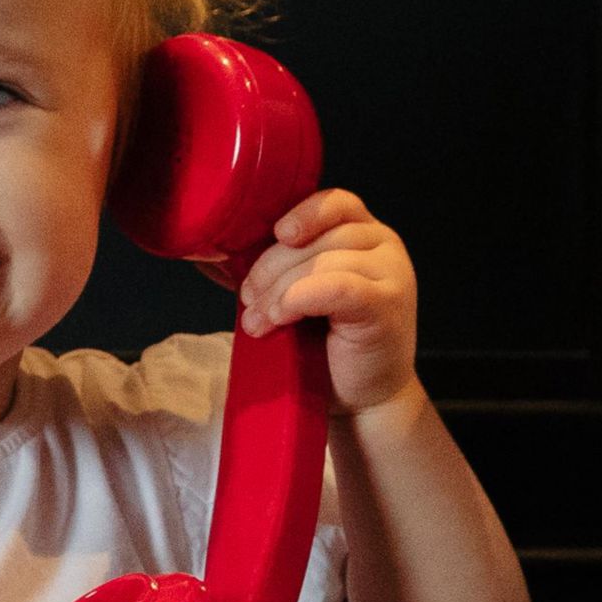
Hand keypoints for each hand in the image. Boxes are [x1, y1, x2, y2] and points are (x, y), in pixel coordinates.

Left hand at [235, 189, 420, 417]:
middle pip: (320, 236)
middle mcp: (384, 247)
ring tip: (260, 321)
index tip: (276, 235)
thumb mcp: (297, 296)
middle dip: (273, 268)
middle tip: (248, 300)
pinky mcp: (386, 305)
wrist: (362, 399)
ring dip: (279, 290)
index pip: (335, 202)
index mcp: (365, 234)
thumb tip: (210, 253)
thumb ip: (273, 269)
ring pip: (323, 261)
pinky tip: (282, 317)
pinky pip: (337, 286)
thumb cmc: (329, 348)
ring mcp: (392, 274)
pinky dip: (299, 299)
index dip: (302, 213)